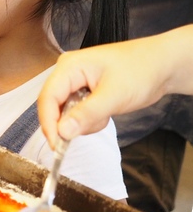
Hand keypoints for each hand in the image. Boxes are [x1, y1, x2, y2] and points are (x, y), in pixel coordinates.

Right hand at [38, 33, 183, 147]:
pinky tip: (106, 112)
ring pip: (65, 111)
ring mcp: (75, 81)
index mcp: (69, 66)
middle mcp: (67, 72)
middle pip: (53, 105)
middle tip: (93, 127)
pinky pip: (76, 111)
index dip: (49, 123)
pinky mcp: (83, 90)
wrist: (164, 65)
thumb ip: (86, 115)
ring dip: (83, 121)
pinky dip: (89, 118)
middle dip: (70, 122)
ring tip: (106, 114)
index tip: (58, 146)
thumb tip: (61, 132)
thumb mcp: (114, 96)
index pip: (47, 98)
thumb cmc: (141, 71)